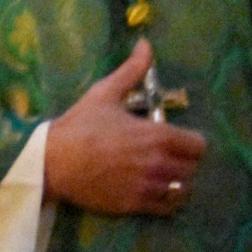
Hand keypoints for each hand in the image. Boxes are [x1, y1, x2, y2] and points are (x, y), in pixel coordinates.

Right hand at [43, 40, 205, 216]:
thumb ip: (132, 70)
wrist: (53, 162)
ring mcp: (148, 188)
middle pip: (194, 168)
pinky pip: (168, 208)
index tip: (179, 138)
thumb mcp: (105, 92)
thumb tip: (146, 44)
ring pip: (184, 190)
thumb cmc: (80, 126)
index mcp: (156, 135)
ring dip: (179, 181)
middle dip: (185, 160)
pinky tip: (156, 190)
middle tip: (171, 155)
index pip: (198, 145)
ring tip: (166, 174)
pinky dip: (168, 200)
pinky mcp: (136, 205)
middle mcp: (159, 164)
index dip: (192, 141)